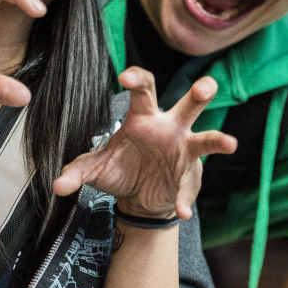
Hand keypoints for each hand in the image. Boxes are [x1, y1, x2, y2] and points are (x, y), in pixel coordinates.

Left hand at [52, 67, 237, 219]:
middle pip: (187, 105)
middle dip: (199, 94)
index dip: (137, 79)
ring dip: (217, 139)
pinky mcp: (190, 175)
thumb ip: (77, 172)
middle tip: (206, 86)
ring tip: (229, 143)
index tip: (125, 76)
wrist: (139, 198)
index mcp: (144, 117)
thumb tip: (58, 185)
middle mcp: (169, 128)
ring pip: (205, 137)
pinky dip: (185, 199)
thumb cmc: (121, 169)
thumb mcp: (97, 168)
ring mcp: (184, 150)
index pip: (144, 89)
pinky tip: (183, 211)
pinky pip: (190, 187)